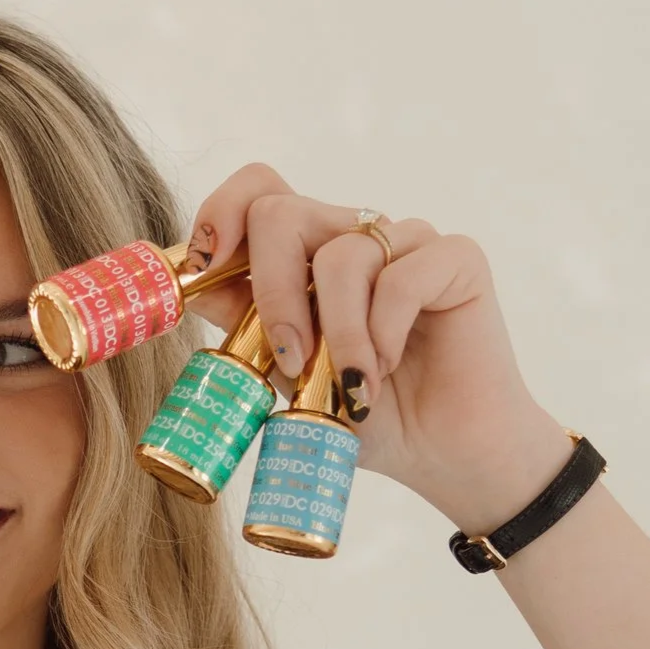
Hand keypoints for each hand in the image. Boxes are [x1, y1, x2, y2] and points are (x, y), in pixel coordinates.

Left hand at [179, 163, 574, 535]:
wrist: (444, 458)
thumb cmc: (370, 419)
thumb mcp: (290, 379)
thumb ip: (249, 327)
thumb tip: (195, 285)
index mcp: (307, 256)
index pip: (256, 191)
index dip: (220, 213)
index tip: (205, 265)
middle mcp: (353, 236)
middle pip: (281, 214)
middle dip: (273, 293)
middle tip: (292, 360)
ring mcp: (405, 242)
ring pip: (341, 254)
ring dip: (337, 335)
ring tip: (353, 388)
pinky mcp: (455, 258)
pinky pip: (401, 276)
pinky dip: (384, 333)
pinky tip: (391, 368)